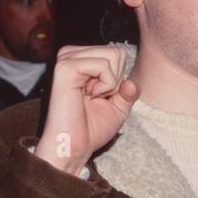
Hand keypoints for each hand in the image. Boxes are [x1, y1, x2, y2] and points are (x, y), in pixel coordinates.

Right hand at [34, 45, 138, 174]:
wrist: (74, 146)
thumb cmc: (92, 129)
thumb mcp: (118, 107)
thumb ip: (129, 91)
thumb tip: (131, 83)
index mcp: (81, 59)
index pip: (117, 53)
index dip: (118, 79)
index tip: (101, 97)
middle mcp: (71, 54)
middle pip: (116, 52)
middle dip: (115, 80)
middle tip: (96, 98)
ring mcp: (66, 58)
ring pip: (112, 55)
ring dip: (110, 83)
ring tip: (91, 97)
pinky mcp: (65, 66)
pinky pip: (103, 65)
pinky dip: (105, 85)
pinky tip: (89, 96)